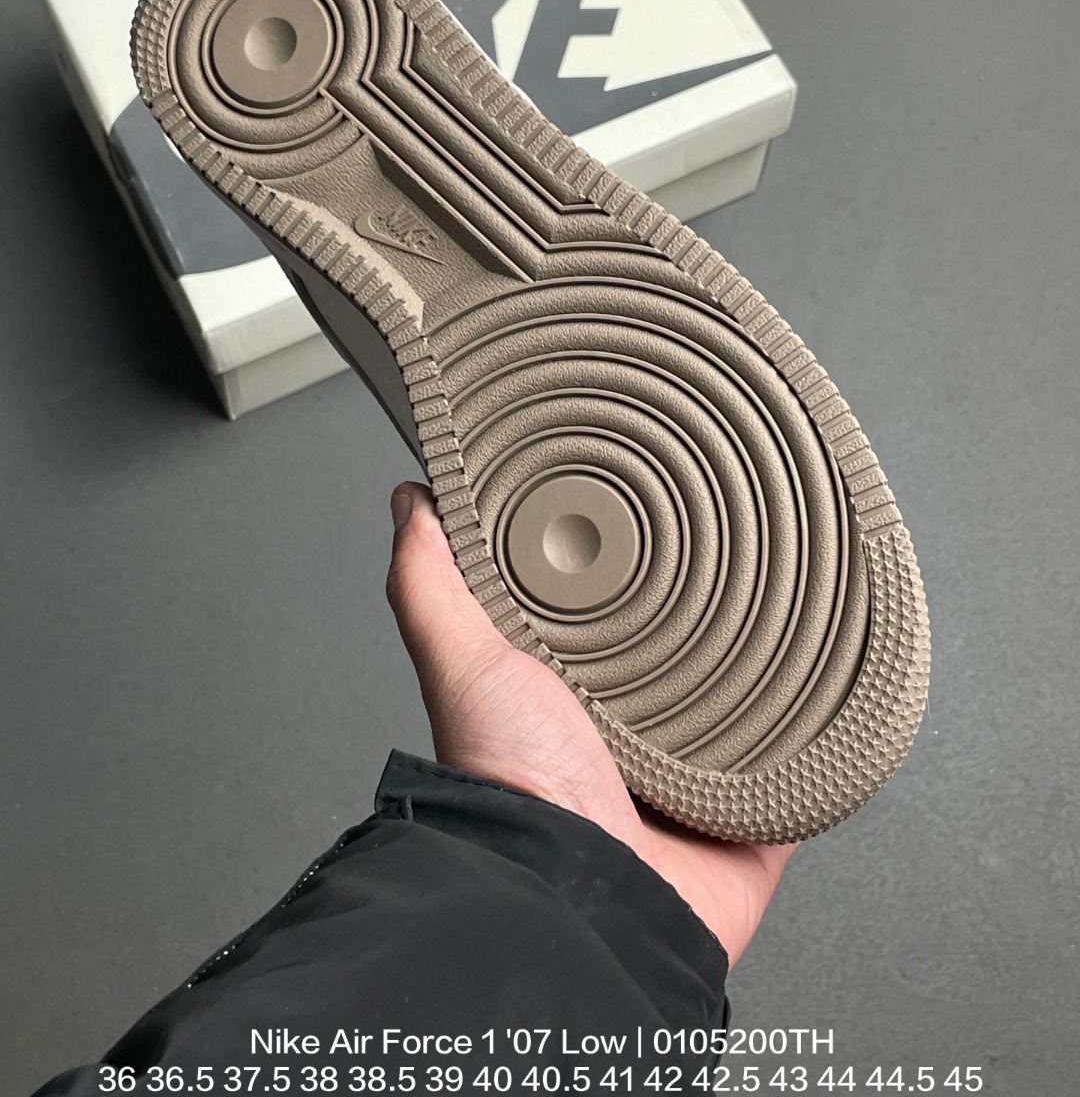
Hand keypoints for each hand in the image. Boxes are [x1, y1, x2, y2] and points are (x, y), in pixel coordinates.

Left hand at [386, 482, 795, 963]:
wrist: (581, 902)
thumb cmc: (514, 790)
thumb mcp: (462, 663)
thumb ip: (431, 585)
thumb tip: (409, 503)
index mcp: (566, 701)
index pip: (604, 619)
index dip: (623, 572)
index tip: (648, 520)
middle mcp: (628, 741)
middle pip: (683, 660)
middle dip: (709, 617)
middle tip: (738, 560)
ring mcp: (691, 782)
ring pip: (746, 708)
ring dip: (767, 674)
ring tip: (794, 612)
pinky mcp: (750, 819)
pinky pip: (800, 772)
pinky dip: (818, 740)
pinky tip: (833, 695)